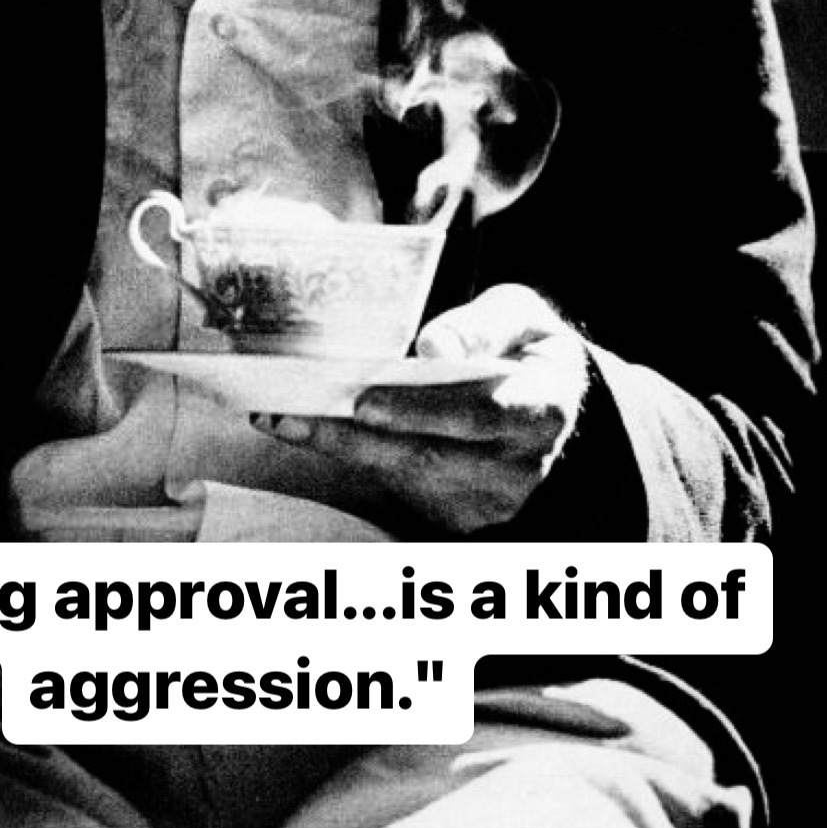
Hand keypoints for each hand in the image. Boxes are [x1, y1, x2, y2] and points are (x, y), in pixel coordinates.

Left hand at [253, 283, 588, 534]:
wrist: (548, 399)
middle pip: (429, 454)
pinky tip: (306, 432)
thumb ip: (482, 325)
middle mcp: (522, 466)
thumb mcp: (519, 314)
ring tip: (279, 418)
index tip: (365, 400)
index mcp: (543, 408)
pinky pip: (398, 488)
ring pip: (405, 476)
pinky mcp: (460, 514)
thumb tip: (433, 346)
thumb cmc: (524, 346)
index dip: (422, 409)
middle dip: (353, 435)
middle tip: (290, 413)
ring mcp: (491, 499)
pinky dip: (350, 459)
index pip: (481, 414)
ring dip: (338, 448)